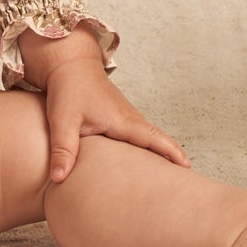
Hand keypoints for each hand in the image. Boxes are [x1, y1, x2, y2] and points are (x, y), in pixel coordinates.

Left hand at [39, 59, 191, 186]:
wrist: (69, 64)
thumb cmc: (68, 88)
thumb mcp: (63, 119)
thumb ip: (63, 149)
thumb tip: (58, 178)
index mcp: (123, 119)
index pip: (154, 138)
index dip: (171, 153)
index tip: (187, 168)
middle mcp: (130, 118)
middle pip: (158, 140)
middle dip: (173, 158)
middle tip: (185, 183)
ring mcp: (127, 116)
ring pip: (149, 138)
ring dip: (161, 153)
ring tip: (169, 179)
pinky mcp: (120, 118)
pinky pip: (140, 135)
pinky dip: (148, 147)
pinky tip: (144, 162)